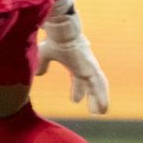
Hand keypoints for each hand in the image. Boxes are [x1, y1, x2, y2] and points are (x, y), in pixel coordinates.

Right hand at [35, 0, 109, 114]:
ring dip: (99, 99)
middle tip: (93, 110)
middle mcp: (84, 64)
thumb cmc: (54, 39)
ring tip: (101, 113)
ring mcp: (90, 66)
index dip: (77, 89)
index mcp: (74, 62)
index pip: (77, 79)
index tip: (75, 100)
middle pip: (90, 84)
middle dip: (91, 96)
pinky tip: (103, 108)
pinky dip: (102, 97)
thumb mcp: (45, 54)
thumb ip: (42, 64)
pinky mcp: (92, 68)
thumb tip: (38, 74)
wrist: (61, 30)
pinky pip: (99, 85)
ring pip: (97, 86)